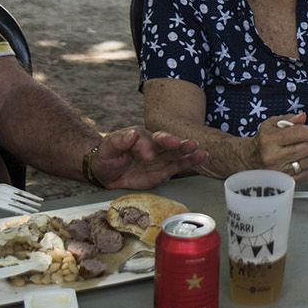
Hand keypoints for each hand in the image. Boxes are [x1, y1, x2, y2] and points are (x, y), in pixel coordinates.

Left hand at [88, 126, 209, 187]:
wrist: (106, 172)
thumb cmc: (106, 157)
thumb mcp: (106, 149)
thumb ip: (117, 142)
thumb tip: (131, 135)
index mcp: (138, 137)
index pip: (145, 140)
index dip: (147, 146)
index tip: (147, 155)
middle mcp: (153, 145)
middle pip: (165, 142)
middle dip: (173, 143)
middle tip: (179, 144)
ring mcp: (159, 158)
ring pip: (175, 153)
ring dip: (186, 150)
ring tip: (197, 148)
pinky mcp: (164, 171)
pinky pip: (178, 165)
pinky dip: (189, 161)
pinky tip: (201, 156)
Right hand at [251, 114, 307, 180]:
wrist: (249, 160)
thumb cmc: (262, 142)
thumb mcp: (271, 125)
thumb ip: (288, 119)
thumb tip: (302, 117)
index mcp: (269, 140)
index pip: (299, 133)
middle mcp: (273, 157)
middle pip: (307, 148)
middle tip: (306, 140)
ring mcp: (278, 171)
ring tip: (297, 151)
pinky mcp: (283, 182)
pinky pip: (306, 173)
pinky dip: (305, 167)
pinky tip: (296, 161)